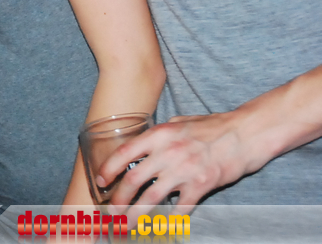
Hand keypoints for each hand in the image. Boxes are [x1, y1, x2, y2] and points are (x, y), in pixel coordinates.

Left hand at [99, 111, 251, 213]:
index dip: (109, 168)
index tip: (101, 181)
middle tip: (110, 210)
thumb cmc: (212, 127)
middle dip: (118, 197)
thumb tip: (142, 148)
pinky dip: (170, 218)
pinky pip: (181, 207)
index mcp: (159, 134)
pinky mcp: (202, 185)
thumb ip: (159, 136)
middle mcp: (168, 152)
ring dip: (136, 213)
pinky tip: (163, 225)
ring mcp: (185, 170)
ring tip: (127, 224)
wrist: (245, 134)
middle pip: (134, 179)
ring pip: (152, 197)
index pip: (125, 153)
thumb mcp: (179, 122)